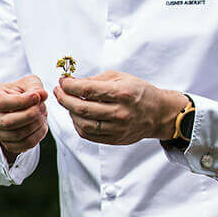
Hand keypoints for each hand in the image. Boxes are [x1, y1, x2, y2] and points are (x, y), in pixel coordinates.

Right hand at [0, 75, 48, 160]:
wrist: (23, 105)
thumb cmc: (23, 92)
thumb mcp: (29, 82)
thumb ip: (35, 86)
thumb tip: (41, 95)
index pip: (2, 103)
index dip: (22, 101)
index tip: (37, 97)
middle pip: (7, 122)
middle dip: (30, 115)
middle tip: (42, 107)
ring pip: (17, 135)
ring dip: (35, 125)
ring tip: (43, 114)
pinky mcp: (8, 144)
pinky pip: (23, 145)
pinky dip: (37, 136)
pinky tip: (42, 125)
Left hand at [53, 70, 188, 145]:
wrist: (159, 113)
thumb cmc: (138, 92)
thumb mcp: (121, 77)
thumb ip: (95, 80)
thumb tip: (70, 82)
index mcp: (122, 93)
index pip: (88, 90)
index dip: (70, 85)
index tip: (62, 81)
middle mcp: (120, 112)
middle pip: (82, 109)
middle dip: (64, 99)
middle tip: (58, 91)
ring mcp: (117, 128)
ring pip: (83, 124)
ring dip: (69, 113)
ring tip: (67, 103)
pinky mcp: (115, 139)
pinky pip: (88, 135)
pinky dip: (77, 125)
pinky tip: (76, 115)